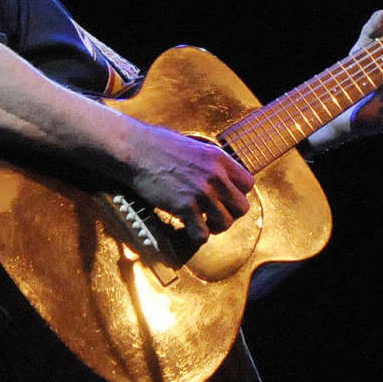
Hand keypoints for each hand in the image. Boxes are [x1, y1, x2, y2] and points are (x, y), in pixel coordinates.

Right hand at [128, 123, 254, 238]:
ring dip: (214, 227)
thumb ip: (210, 163)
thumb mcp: (194, 146)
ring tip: (202, 222)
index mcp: (219, 158)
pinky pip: (202, 233)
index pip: (248, 184)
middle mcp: (215, 175)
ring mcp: (201, 192)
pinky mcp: (184, 206)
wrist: (135, 150)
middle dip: (230, 214)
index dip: (237, 194)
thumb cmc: (159, 145)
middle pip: (242, 207)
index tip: (223, 197)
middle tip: (214, 214)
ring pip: (226, 223)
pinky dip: (196, 236)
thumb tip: (219, 177)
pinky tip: (186, 227)